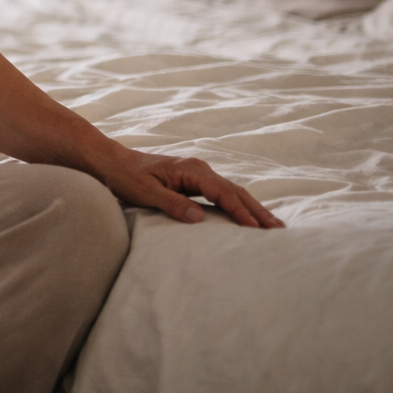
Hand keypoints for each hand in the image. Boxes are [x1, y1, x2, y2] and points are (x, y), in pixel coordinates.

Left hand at [96, 148, 284, 228]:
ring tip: (273, 226)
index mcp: (190, 169)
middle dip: (257, 210)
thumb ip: (172, 203)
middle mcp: (199, 169)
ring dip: (252, 208)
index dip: (240, 211)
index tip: (256, 228)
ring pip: (232, 192)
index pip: (222, 192)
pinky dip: (238, 205)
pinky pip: (222, 194)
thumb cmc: (126, 177)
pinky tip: (248, 217)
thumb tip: (199, 217)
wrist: (113, 162)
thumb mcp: (145, 192)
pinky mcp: (194, 181)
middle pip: (235, 191)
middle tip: (280, 230)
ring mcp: (198, 174)